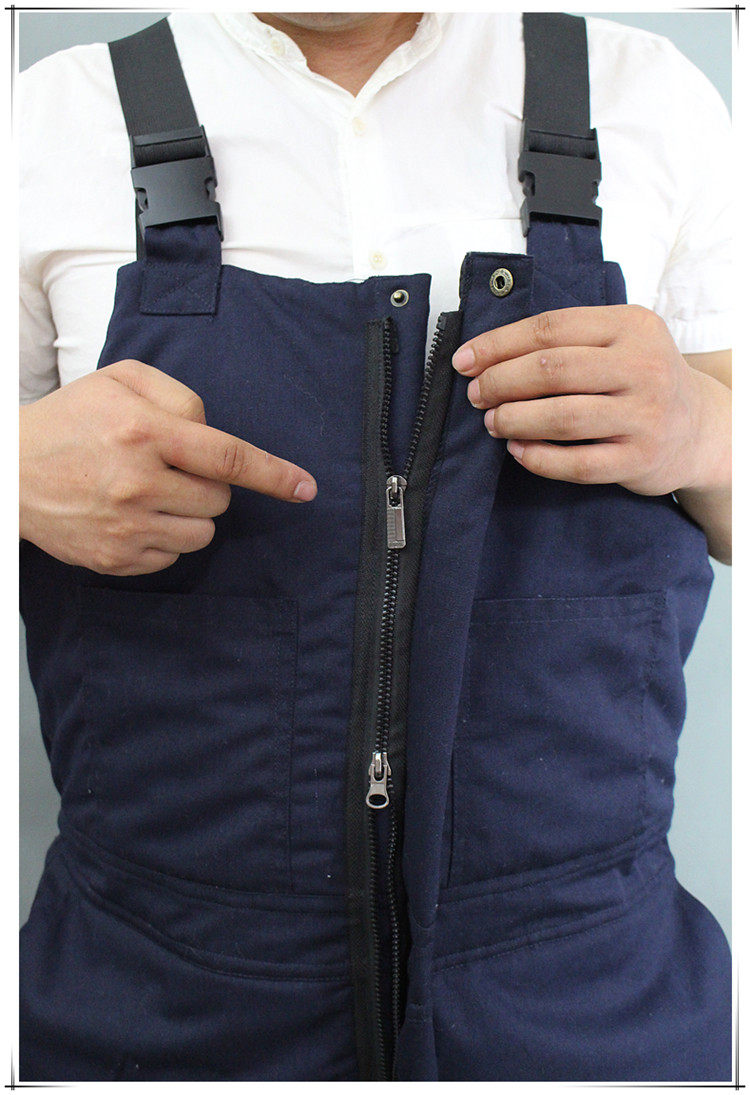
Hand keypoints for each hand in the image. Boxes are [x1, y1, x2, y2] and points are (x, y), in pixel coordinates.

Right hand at [19, 360, 317, 575]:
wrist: (9, 472)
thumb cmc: (71, 419)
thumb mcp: (121, 381)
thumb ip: (179, 396)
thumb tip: (213, 431)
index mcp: (144, 432)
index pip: (228, 456)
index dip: (274, 474)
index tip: (306, 488)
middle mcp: (138, 483)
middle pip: (219, 499)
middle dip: (208, 484)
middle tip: (171, 469)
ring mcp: (127, 527)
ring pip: (202, 534)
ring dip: (190, 515)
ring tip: (151, 494)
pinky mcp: (117, 560)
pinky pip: (173, 558)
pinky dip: (164, 538)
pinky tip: (132, 517)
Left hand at [452, 304, 727, 497]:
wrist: (698, 428)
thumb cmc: (639, 379)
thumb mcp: (618, 341)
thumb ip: (565, 341)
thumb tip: (483, 356)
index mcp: (632, 325)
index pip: (551, 329)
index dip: (499, 345)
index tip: (464, 361)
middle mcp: (644, 367)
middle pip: (553, 371)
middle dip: (501, 382)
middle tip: (477, 395)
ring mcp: (645, 415)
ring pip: (562, 417)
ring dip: (514, 420)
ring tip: (493, 422)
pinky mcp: (639, 459)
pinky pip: (577, 464)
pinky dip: (538, 458)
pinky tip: (517, 451)